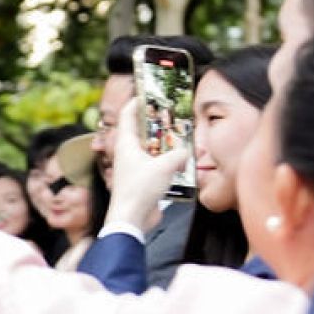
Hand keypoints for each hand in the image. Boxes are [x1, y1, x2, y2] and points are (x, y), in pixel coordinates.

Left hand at [102, 102, 191, 237]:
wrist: (132, 220)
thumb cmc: (139, 190)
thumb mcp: (164, 167)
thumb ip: (179, 155)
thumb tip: (187, 153)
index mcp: (126, 144)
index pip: (128, 116)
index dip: (136, 102)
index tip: (147, 94)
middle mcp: (129, 154)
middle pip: (142, 133)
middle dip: (157, 125)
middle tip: (173, 118)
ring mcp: (136, 168)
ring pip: (152, 151)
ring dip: (166, 147)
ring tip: (182, 141)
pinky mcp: (144, 182)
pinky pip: (157, 167)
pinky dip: (168, 164)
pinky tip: (182, 165)